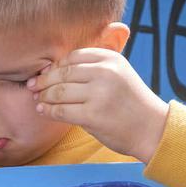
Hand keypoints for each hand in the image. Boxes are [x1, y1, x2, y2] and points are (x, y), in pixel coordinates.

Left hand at [28, 48, 169, 162]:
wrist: (152, 129)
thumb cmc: (131, 103)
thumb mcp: (119, 75)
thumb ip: (94, 68)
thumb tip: (54, 68)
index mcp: (111, 59)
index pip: (72, 57)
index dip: (55, 66)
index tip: (45, 74)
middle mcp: (105, 72)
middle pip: (62, 73)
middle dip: (43, 81)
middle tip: (32, 86)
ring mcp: (99, 94)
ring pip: (59, 92)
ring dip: (44, 97)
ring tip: (37, 100)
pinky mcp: (93, 115)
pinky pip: (61, 111)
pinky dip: (49, 111)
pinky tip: (43, 111)